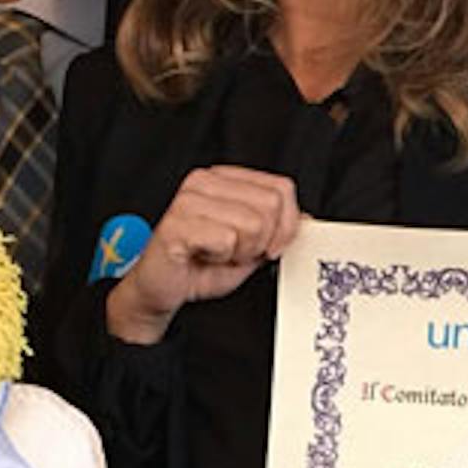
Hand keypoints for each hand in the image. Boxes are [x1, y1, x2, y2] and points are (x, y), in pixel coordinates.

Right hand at [103, 167, 300, 344]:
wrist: (162, 289)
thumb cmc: (200, 266)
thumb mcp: (251, 247)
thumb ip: (276, 229)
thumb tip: (306, 219)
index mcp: (225, 178)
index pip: (280, 188)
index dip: (286, 225)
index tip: (271, 247)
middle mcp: (205, 181)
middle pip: (270, 206)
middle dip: (262, 241)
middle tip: (237, 252)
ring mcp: (189, 199)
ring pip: (252, 224)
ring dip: (240, 252)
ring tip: (219, 255)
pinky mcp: (177, 223)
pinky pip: (226, 239)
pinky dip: (221, 258)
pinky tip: (204, 257)